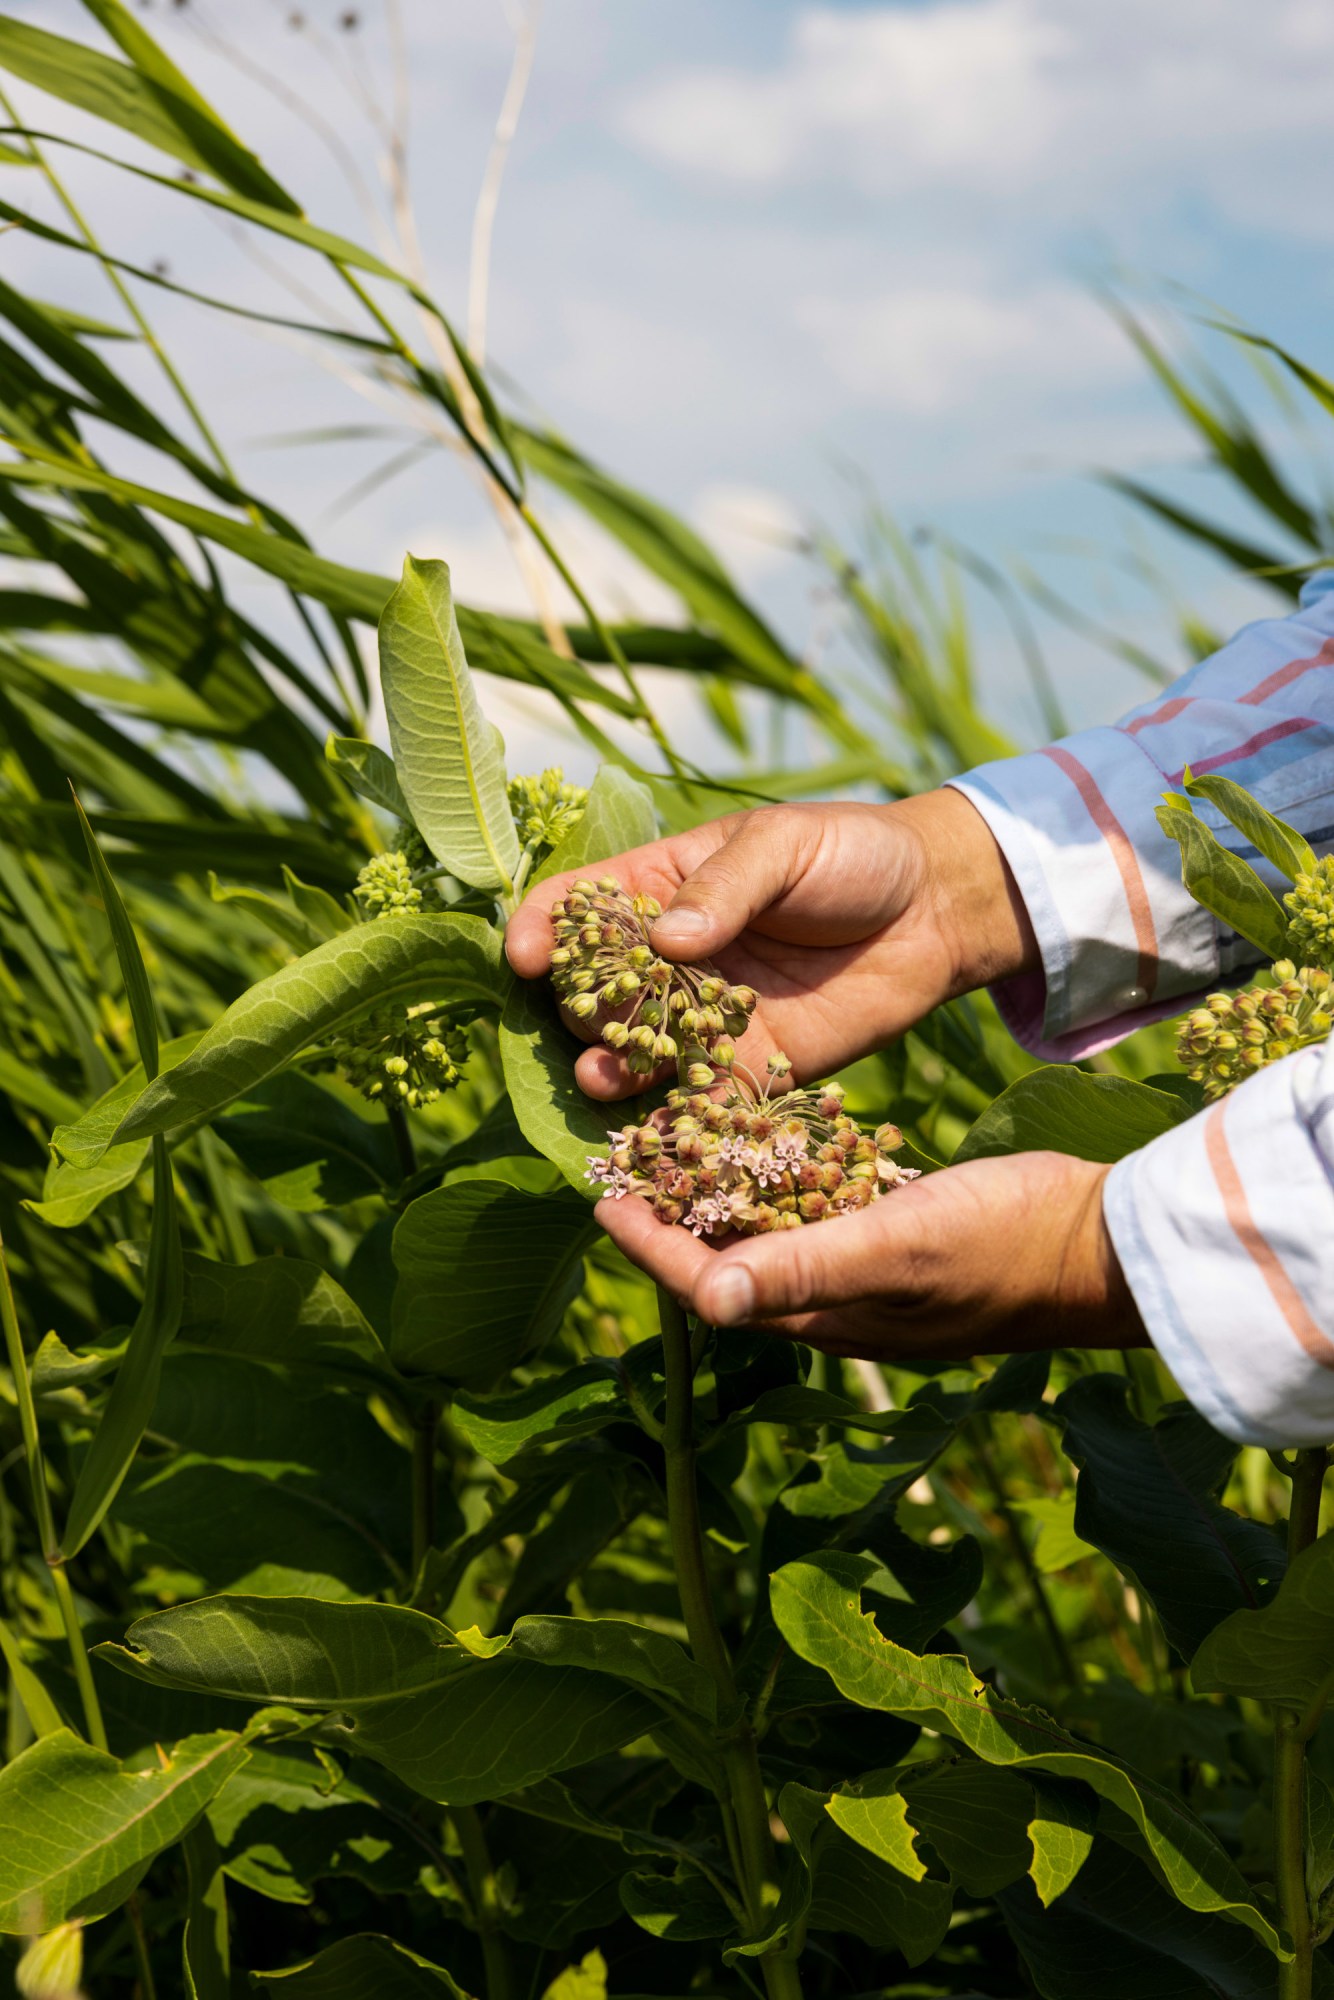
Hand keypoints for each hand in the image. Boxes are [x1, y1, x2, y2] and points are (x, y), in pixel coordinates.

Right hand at [505, 791, 1037, 1100]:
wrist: (934, 912)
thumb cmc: (851, 855)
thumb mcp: (782, 847)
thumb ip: (725, 890)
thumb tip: (666, 939)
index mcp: (658, 885)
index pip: (577, 906)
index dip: (541, 929)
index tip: (524, 954)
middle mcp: (666, 958)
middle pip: (592, 989)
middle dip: (574, 1008)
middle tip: (580, 1020)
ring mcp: (701, 1018)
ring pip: (634, 1051)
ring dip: (609, 1066)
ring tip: (601, 1076)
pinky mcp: (746, 1068)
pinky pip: (695, 1096)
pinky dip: (670, 1114)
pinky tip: (653, 1126)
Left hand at [596, 1151, 1146, 1360]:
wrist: (1106, 1242)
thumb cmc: (1005, 1247)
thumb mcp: (898, 1248)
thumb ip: (805, 1269)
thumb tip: (707, 1299)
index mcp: (828, 1317)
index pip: (712, 1285)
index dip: (653, 1245)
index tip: (600, 1196)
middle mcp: (840, 1301)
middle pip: (733, 1259)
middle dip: (677, 1215)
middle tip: (627, 1158)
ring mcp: (875, 1270)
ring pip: (777, 1231)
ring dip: (728, 1191)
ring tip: (680, 1138)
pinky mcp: (905, 1236)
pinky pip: (828, 1210)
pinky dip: (792, 1175)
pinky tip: (774, 1132)